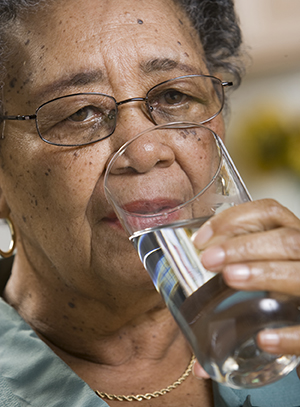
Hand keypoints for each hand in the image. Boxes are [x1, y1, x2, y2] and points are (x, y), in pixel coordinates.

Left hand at [192, 199, 299, 360]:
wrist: (295, 323)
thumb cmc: (273, 290)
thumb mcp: (258, 265)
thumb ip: (235, 257)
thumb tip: (194, 255)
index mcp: (290, 238)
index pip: (269, 212)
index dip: (235, 218)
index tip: (201, 238)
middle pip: (287, 240)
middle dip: (245, 247)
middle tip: (208, 260)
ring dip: (264, 274)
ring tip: (230, 278)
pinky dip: (289, 336)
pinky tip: (262, 339)